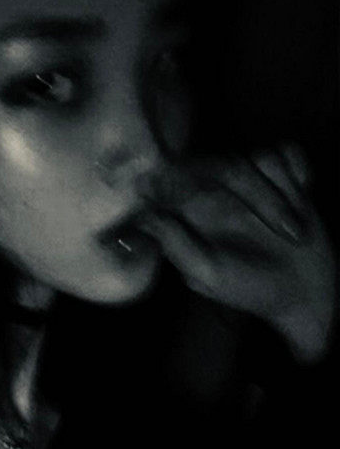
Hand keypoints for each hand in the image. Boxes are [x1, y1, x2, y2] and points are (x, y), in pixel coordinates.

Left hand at [137, 144, 336, 364]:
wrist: (301, 292)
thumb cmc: (248, 288)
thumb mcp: (207, 274)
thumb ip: (175, 244)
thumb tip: (145, 217)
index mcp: (189, 211)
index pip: (175, 176)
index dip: (182, 174)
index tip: (205, 193)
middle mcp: (215, 190)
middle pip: (224, 164)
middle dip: (258, 192)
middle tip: (286, 232)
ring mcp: (248, 181)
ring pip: (258, 158)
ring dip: (283, 194)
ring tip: (296, 232)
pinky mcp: (280, 177)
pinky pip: (287, 155)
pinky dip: (298, 176)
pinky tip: (303, 202)